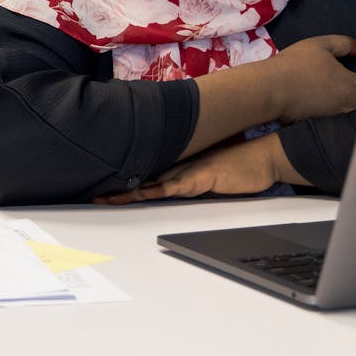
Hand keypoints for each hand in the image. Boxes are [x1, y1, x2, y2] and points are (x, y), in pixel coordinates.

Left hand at [94, 133, 292, 204]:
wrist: (262, 157)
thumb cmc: (238, 165)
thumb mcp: (209, 173)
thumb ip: (190, 179)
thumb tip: (173, 188)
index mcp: (177, 165)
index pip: (144, 175)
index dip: (122, 182)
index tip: (102, 189)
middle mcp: (178, 167)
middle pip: (141, 179)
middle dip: (116, 189)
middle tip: (92, 195)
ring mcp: (188, 172)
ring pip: (151, 183)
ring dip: (129, 192)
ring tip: (106, 197)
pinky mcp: (202, 179)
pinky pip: (176, 186)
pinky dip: (159, 191)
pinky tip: (144, 194)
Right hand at [269, 35, 355, 122]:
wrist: (268, 90)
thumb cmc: (297, 65)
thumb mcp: (322, 45)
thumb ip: (346, 44)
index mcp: (355, 88)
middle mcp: (349, 105)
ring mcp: (334, 115)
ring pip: (354, 106)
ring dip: (354, 95)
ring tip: (344, 80)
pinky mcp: (320, 119)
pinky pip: (339, 110)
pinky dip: (338, 101)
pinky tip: (327, 90)